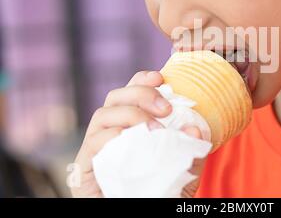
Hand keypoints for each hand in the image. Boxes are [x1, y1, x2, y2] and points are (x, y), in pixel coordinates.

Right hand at [70, 71, 205, 197]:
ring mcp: (95, 149)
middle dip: (141, 93)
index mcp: (130, 126)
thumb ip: (190, 151)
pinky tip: (132, 141)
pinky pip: (93, 143)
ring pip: (102, 115)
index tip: (160, 77)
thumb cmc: (160, 193)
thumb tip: (196, 129)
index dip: (142, 80)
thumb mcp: (182, 170)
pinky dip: (113, 136)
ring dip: (131, 115)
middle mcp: (110, 132)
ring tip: (155, 130)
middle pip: (115, 97)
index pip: (130, 94)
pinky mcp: (84, 168)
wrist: (142, 216)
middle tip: (166, 109)